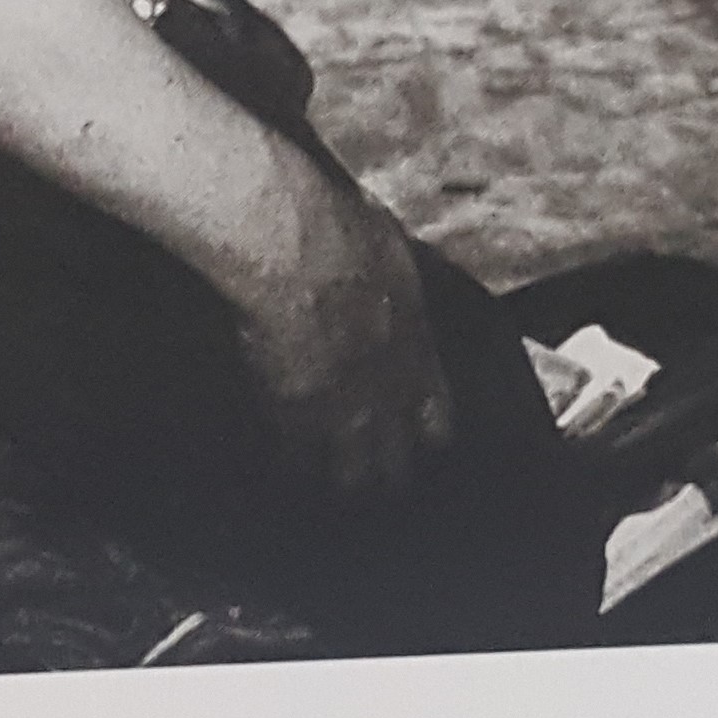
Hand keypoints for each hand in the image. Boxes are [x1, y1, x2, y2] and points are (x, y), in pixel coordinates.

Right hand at [233, 176, 455, 500]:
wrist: (297, 250)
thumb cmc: (347, 234)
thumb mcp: (393, 256)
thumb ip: (395, 287)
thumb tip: (391, 276)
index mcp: (417, 354)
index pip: (437, 421)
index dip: (425, 434)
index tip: (414, 436)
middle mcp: (387, 395)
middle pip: (397, 464)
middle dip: (387, 473)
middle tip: (373, 479)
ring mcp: (340, 414)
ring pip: (350, 478)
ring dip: (341, 480)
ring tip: (327, 482)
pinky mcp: (291, 417)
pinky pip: (293, 460)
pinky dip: (288, 463)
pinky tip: (280, 461)